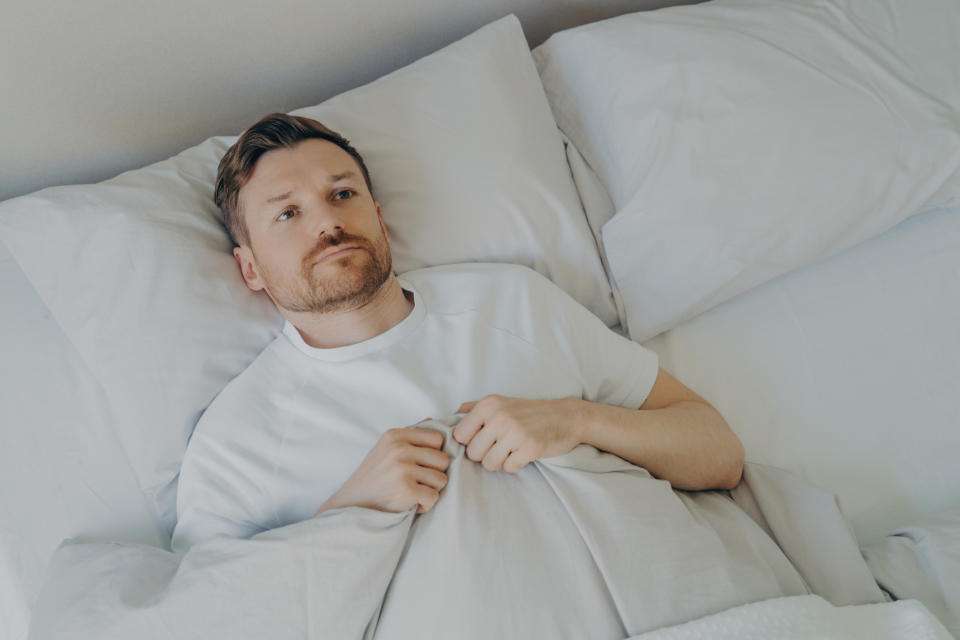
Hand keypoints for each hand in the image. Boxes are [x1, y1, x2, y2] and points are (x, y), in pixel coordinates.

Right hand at [316, 420, 450, 515]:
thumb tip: (431, 419)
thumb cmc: (374, 475)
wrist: (353, 502)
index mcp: (395, 435)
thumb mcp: (385, 447)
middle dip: (434, 473)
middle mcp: (399, 449)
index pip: (437, 438)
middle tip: (417, 481)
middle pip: (443, 460)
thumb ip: (409, 434)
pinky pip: (433, 497)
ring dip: (430, 490)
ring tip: (412, 491)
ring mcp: (402, 469)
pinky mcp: (406, 490)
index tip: (420, 464)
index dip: (433, 453)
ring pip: (441, 480)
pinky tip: (411, 503)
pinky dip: (425, 505)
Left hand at [452, 396, 583, 472]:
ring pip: (489, 464)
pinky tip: (522, 454)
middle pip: (473, 453)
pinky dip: (515, 465)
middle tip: (499, 447)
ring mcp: (516, 432)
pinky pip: (509, 468)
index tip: (482, 440)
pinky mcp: (531, 447)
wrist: (565, 416)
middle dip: (484, 455)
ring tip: (510, 451)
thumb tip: (450, 417)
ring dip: (499, 462)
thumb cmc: (529, 412)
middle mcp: (500, 416)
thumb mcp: (500, 402)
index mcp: (489, 404)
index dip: (468, 442)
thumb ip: (473, 408)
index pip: (459, 435)